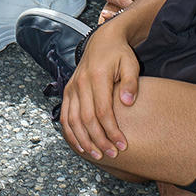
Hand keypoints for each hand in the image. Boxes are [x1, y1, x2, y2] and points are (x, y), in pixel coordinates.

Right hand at [61, 24, 140, 160]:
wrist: (102, 40)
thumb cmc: (120, 54)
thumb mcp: (131, 63)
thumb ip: (131, 82)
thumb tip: (127, 102)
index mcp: (97, 77)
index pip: (103, 111)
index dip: (112, 131)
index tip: (122, 144)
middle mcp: (80, 84)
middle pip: (86, 119)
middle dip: (99, 140)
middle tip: (112, 154)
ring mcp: (71, 88)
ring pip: (72, 120)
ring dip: (83, 140)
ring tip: (96, 155)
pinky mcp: (67, 91)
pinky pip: (64, 116)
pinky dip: (70, 132)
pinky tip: (80, 145)